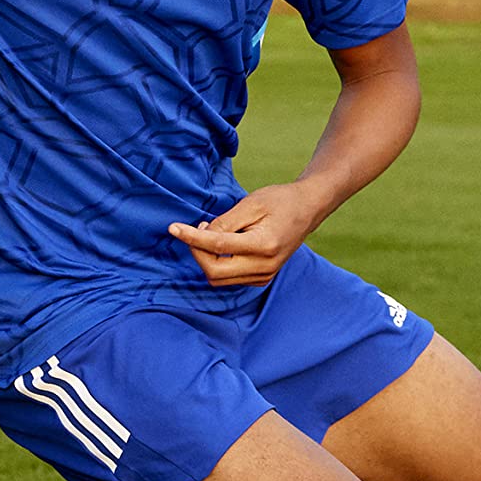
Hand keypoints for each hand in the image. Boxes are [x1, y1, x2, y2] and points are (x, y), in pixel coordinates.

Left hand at [166, 182, 324, 287]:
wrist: (308, 209)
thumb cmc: (280, 201)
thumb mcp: (250, 203)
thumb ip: (225, 222)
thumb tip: (200, 235)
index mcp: (264, 245)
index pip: (217, 246)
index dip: (191, 238)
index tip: (173, 228)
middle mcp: (264, 266)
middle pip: (214, 271)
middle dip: (197, 252)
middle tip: (196, 229)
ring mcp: (264, 276)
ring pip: (219, 279)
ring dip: (206, 259)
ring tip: (211, 233)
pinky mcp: (261, 278)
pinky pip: (229, 279)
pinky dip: (218, 264)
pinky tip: (223, 244)